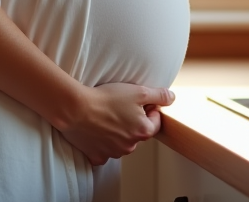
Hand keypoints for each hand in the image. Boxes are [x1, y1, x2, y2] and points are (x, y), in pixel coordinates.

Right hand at [58, 83, 172, 165]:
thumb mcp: (138, 91)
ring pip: (121, 142)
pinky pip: (104, 151)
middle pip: (137, 132)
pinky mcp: (96, 156)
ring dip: (118, 131)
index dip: (150, 108)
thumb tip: (172, 98)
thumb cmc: (107, 98)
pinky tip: (96, 129)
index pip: (155, 121)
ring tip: (106, 115)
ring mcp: (113, 153)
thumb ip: (159, 95)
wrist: (76, 109)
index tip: (137, 100)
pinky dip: (102, 142)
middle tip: (119, 106)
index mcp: (143, 132)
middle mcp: (130, 146)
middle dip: (133, 120)